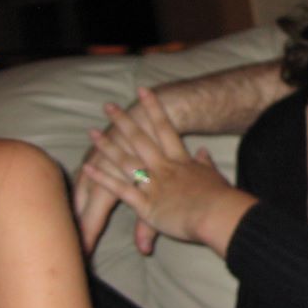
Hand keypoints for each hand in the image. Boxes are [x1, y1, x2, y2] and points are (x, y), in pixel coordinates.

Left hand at [83, 88, 255, 256]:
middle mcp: (164, 168)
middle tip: (108, 106)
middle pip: (141, 140)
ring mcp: (154, 184)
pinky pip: (120, 189)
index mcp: (181, 161)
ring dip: (108, 147)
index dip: (153, 109)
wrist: (217, 215)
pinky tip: (88, 169)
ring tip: (92, 133)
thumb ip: (205, 164)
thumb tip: (203, 152)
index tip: (143, 92)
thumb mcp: (214, 176)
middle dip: (123, 122)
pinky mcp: (146, 204)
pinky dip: (103, 179)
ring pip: (126, 161)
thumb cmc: (220, 198)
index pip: (165, 129)